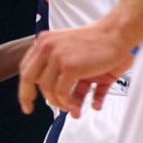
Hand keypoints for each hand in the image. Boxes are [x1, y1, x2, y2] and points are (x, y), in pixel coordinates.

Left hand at [17, 18, 133, 117]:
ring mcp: (58, 57)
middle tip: (28, 108)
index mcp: (45, 41)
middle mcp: (47, 47)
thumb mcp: (71, 48)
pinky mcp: (70, 67)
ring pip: (47, 89)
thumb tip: (50, 90)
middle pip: (29, 78)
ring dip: (57, 102)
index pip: (27, 67)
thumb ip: (57, 64)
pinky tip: (74, 105)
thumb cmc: (100, 41)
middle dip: (26, 96)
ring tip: (68, 107)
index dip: (25, 85)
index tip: (27, 96)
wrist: (117, 33)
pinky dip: (67, 102)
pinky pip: (61, 93)